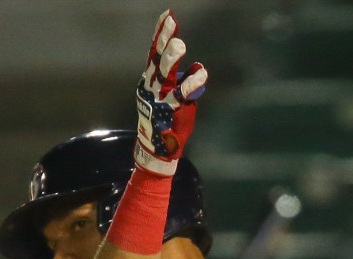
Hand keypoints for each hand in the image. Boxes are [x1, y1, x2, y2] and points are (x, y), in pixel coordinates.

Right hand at [132, 10, 206, 175]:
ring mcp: (159, 98)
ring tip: (180, 44)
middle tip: (172, 23)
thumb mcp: (173, 97)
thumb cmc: (166, 121)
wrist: (156, 149)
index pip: (155, 52)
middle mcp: (152, 86)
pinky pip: (181, 94)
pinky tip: (201, 73)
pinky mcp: (170, 110)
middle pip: (157, 58)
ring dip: (172, 58)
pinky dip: (191, 83)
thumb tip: (197, 66)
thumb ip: (182, 81)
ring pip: (165, 74)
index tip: (168, 15)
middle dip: (164, 39)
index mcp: (151, 80)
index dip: (160, 34)